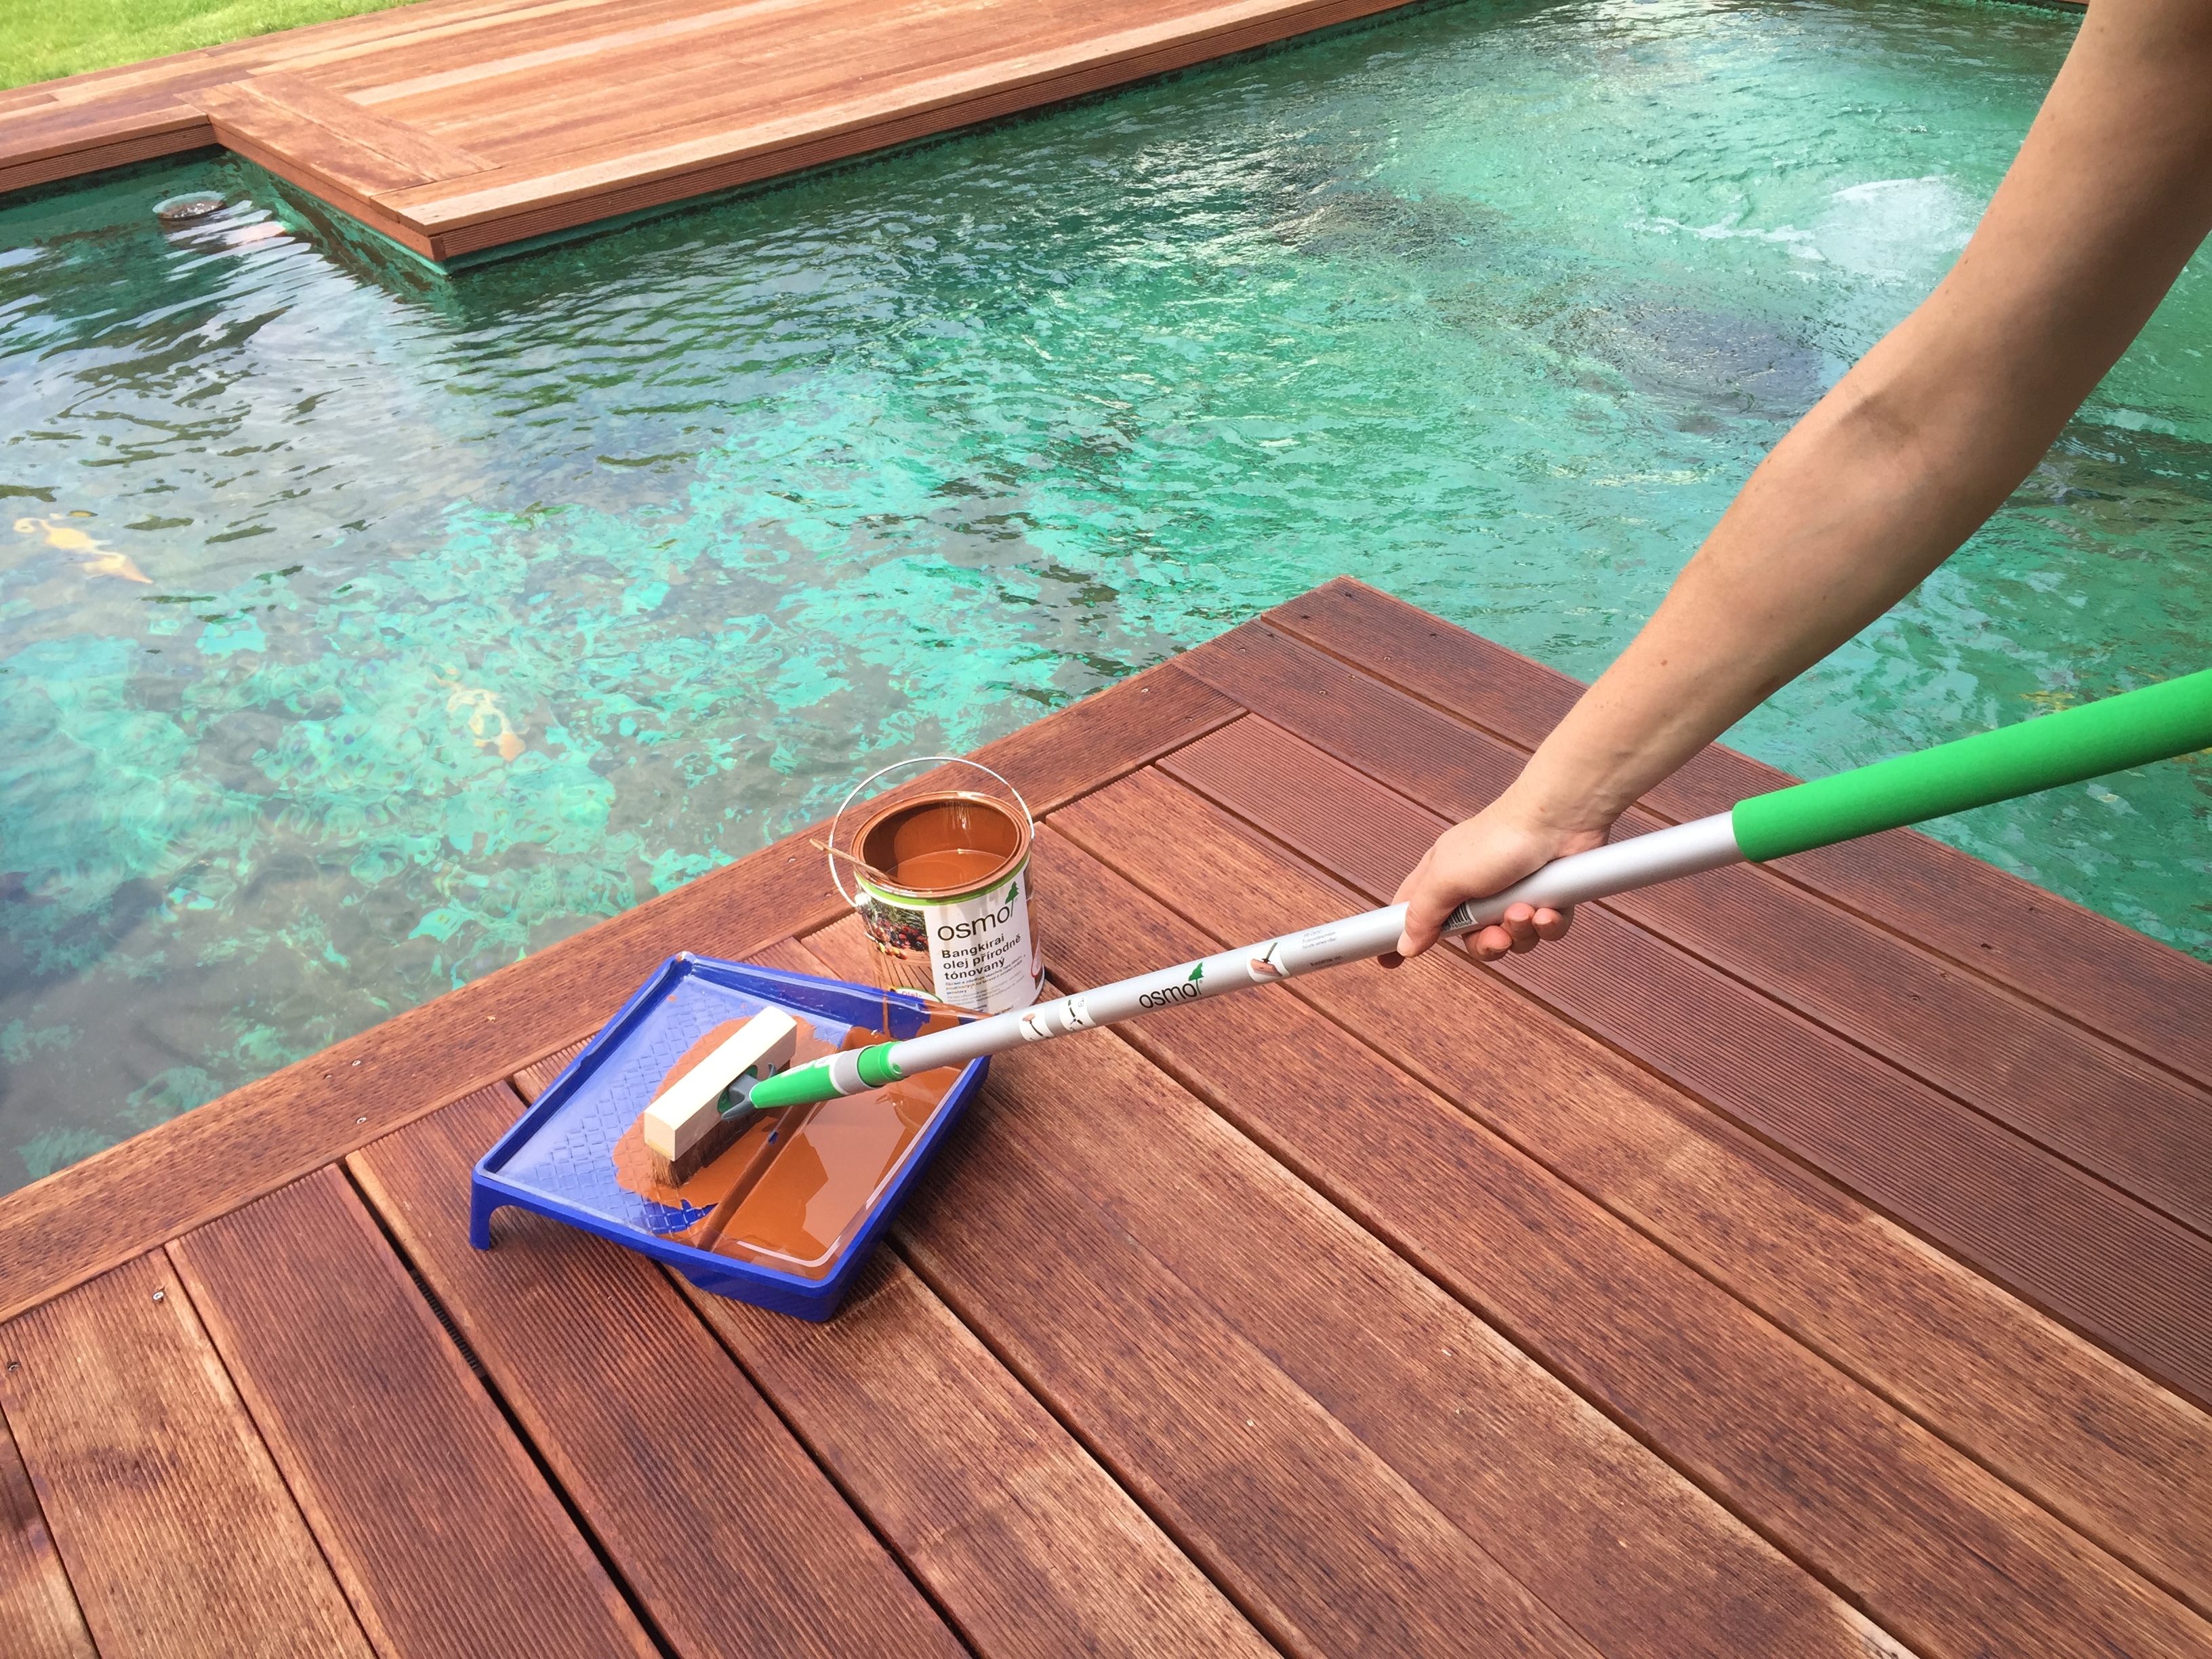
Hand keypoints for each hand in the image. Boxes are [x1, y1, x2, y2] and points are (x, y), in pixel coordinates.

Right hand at [1384, 799, 1608, 964]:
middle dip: (1486, 945)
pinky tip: (1548, 909)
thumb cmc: (1496, 840)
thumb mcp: (1446, 878)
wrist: (1559, 821)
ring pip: (1512, 940)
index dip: (1401, 938)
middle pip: (1470, 939)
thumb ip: (1422, 914)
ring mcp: (1514, 894)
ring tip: (1526, 910)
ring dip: (1520, 932)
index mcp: (1444, 878)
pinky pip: (1545, 931)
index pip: (1412, 913)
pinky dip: (1547, 925)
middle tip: (1495, 936)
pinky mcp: (1549, 897)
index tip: (1388, 962)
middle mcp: (1477, 889)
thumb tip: (1404, 946)